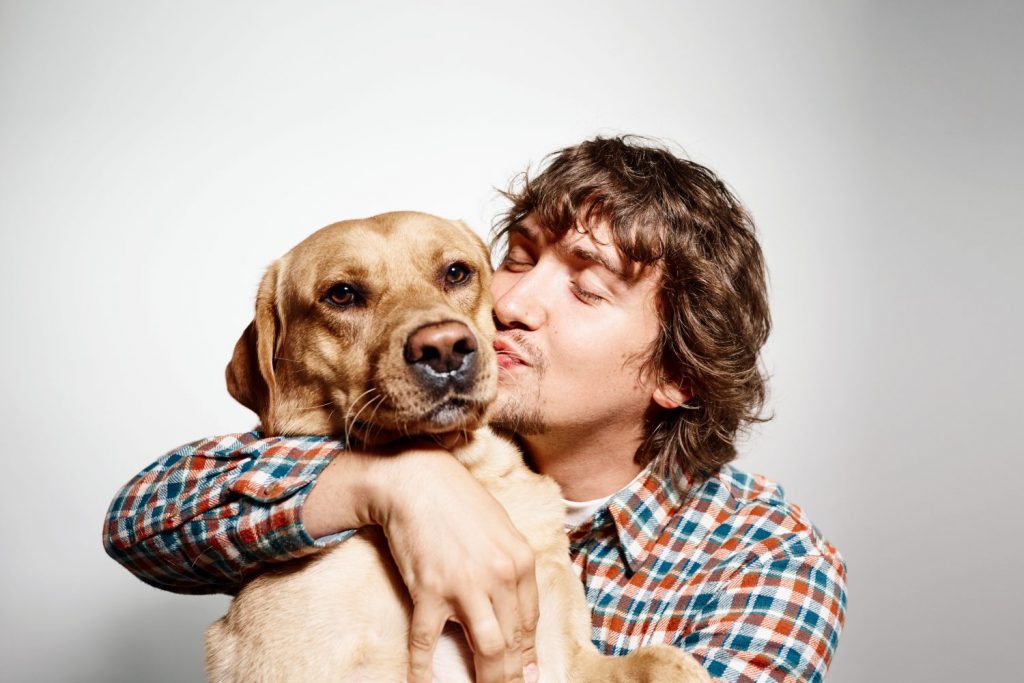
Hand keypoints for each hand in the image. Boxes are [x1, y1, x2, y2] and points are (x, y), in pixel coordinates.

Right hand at [369, 445, 539, 682]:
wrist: (416, 479)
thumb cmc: (459, 502)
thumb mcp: (501, 529)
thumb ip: (512, 568)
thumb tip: (517, 611)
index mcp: (521, 561)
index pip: (529, 622)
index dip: (527, 655)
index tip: (526, 676)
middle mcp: (499, 576)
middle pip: (512, 641)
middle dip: (511, 675)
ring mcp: (464, 584)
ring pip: (486, 648)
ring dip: (489, 679)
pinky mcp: (429, 589)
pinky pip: (427, 641)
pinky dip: (423, 670)